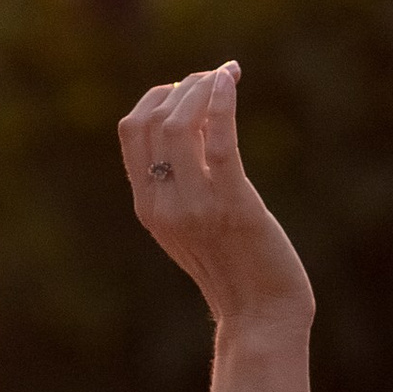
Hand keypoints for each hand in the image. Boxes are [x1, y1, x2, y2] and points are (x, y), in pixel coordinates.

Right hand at [117, 64, 313, 335]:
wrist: (260, 315)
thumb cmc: (236, 266)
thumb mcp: (195, 221)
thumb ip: (186, 179)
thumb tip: (199, 120)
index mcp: (148, 207)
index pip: (132, 132)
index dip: (156, 96)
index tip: (186, 85)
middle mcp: (163, 205)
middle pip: (154, 121)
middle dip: (184, 86)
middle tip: (214, 77)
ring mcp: (195, 207)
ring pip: (181, 125)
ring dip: (202, 88)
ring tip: (226, 76)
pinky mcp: (233, 205)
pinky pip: (220, 141)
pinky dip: (222, 103)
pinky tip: (231, 80)